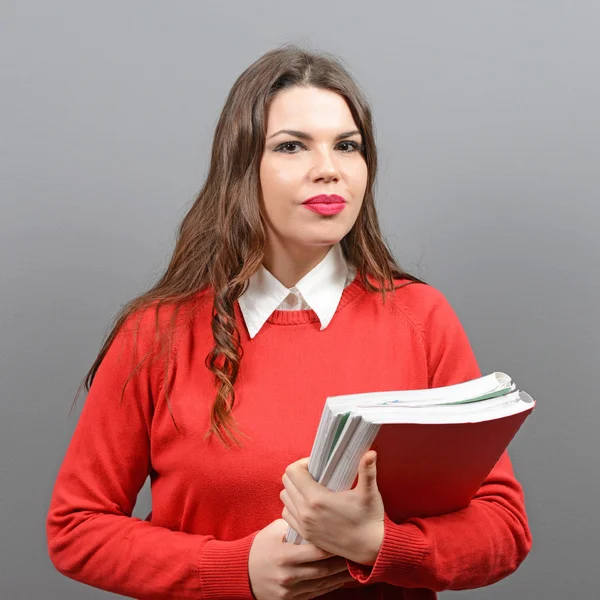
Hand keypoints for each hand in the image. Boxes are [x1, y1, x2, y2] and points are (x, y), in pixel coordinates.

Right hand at [248, 518, 354, 599]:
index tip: (348, 537)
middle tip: (359, 552)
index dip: (333, 545)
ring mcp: (290, 591)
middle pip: (323, 570)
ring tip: (357, 565)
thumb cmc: (261, 547)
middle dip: (343, 561)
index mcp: (284, 556)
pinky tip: (343, 578)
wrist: (242, 573)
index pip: (315, 551)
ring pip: (324, 584)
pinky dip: (332, 585)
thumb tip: (316, 511)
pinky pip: (317, 593)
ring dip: (342, 576)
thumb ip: (295, 524)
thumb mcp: (274, 531)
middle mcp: (288, 576)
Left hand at [280, 451, 384, 565]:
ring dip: (294, 490)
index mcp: (316, 499)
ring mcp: (303, 525)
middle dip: (298, 474)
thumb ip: (367, 470)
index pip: (292, 472)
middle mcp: (305, 512)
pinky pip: (287, 514)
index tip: (317, 465)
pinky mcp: (305, 534)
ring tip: (311, 488)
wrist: (371, 549)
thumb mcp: (369, 492)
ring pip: (284, 498)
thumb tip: (371, 453)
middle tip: (315, 474)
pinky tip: (308, 504)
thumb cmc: (370, 518)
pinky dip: (293, 506)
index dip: (303, 464)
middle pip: (286, 482)